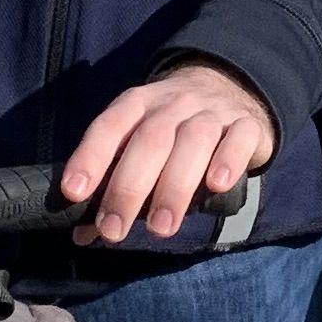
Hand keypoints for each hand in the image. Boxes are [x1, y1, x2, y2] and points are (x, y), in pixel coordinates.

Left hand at [59, 58, 278, 246]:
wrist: (231, 86)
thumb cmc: (173, 127)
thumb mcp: (140, 143)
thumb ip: (113, 184)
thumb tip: (84, 235)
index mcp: (138, 103)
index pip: (110, 126)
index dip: (90, 157)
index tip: (74, 193)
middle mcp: (173, 103)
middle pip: (150, 139)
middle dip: (129, 187)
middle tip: (114, 230)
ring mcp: (212, 111)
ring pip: (194, 140)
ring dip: (175, 186)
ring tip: (160, 228)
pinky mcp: (247, 124)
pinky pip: (239, 137)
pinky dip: (228, 160)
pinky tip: (217, 186)